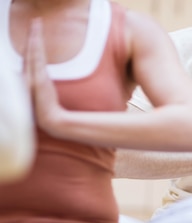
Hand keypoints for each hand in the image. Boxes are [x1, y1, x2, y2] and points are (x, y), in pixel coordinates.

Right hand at [25, 18, 65, 136]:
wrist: (51, 120)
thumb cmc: (49, 108)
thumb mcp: (46, 91)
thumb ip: (43, 81)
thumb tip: (44, 75)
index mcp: (30, 77)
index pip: (30, 55)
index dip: (32, 42)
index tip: (35, 30)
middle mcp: (28, 75)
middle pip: (29, 50)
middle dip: (32, 35)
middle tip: (35, 21)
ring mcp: (31, 77)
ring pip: (32, 52)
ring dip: (34, 37)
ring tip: (36, 24)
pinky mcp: (36, 80)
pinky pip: (35, 60)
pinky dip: (35, 48)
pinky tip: (36, 40)